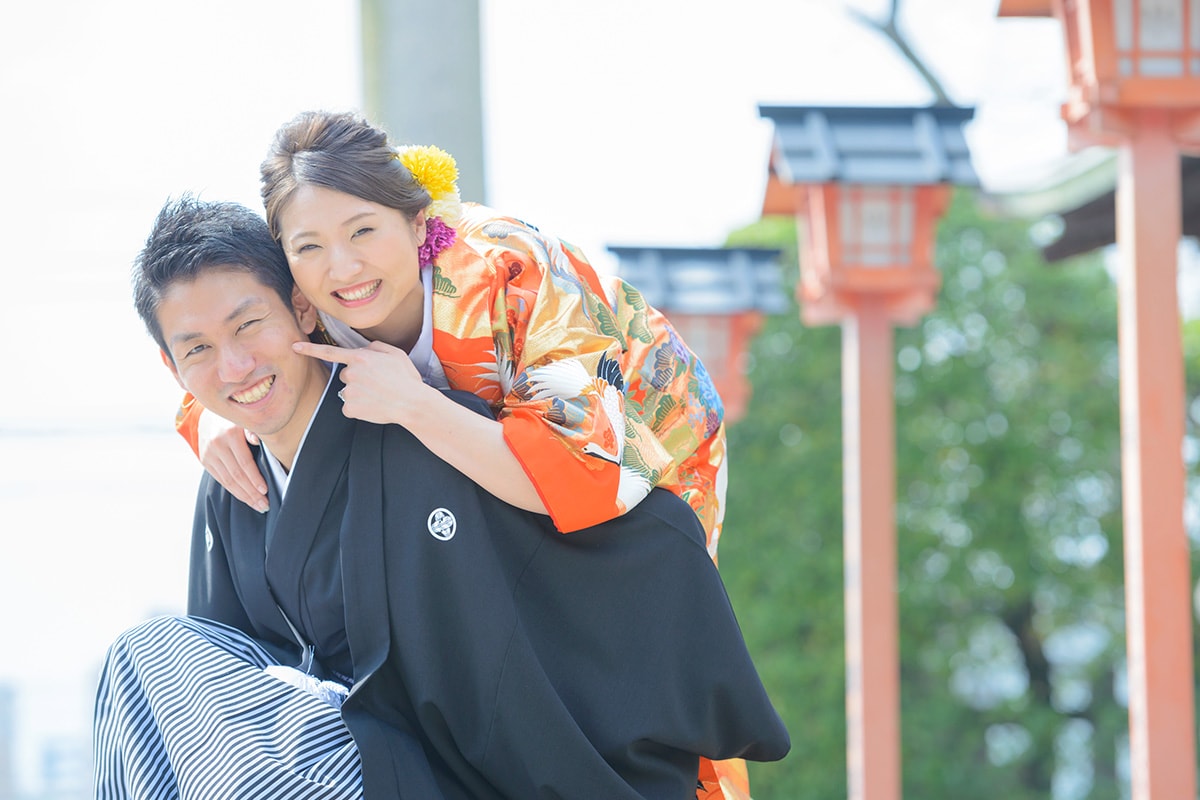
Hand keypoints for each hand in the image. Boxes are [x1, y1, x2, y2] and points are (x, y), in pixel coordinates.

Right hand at [197, 407, 267, 511]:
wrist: (210, 414)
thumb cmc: (237, 418)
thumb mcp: (247, 419)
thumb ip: (254, 430)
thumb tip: (257, 440)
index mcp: (230, 434)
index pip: (244, 462)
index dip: (255, 478)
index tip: (265, 490)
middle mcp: (217, 445)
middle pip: (236, 475)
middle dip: (251, 492)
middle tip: (264, 505)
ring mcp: (209, 453)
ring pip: (227, 480)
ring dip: (243, 495)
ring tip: (257, 505)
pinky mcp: (205, 460)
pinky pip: (220, 479)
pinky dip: (233, 490)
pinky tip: (244, 497)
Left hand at [293, 340, 428, 425]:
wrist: (412, 404)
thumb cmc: (407, 379)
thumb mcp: (396, 354)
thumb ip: (376, 347)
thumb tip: (364, 350)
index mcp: (361, 357)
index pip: (330, 352)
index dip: (310, 349)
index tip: (294, 347)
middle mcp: (351, 373)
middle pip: (346, 374)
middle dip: (357, 378)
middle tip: (378, 384)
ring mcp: (349, 391)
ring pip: (347, 391)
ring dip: (360, 393)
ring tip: (379, 396)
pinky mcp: (350, 408)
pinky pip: (349, 407)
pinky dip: (360, 408)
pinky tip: (374, 406)